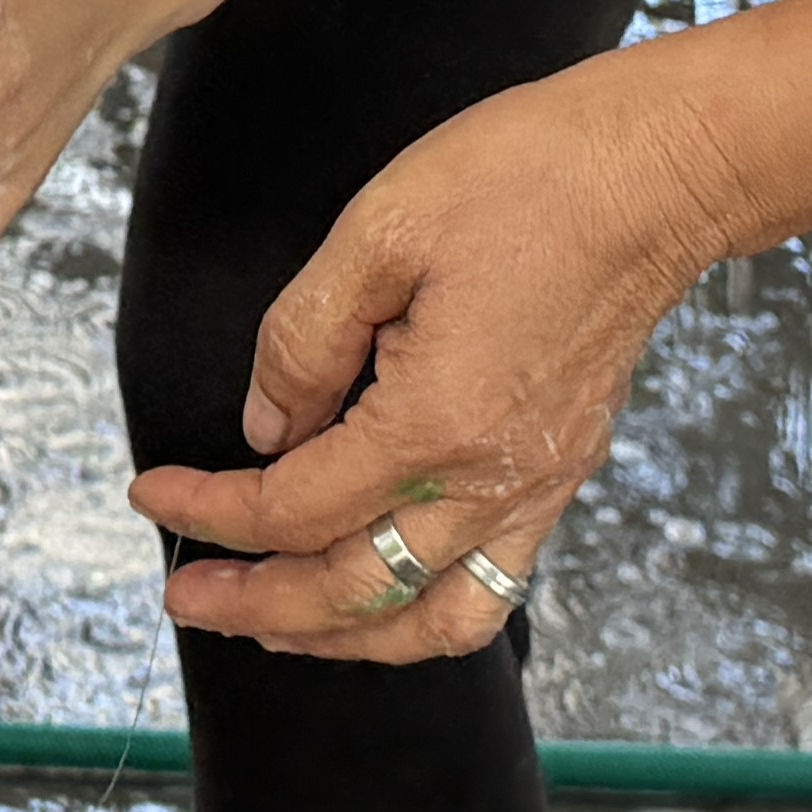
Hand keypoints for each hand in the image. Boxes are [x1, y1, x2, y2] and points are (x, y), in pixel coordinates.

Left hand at [128, 74, 730, 665]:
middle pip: (351, 590)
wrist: (659, 172)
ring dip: (338, 639)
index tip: (152, 497)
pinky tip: (379, 595)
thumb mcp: (381, 229)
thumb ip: (304, 339)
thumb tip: (263, 429)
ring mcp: (538, 488)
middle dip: (254, 604)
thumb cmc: (526, 178)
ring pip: (427, 620)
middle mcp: (491, 481)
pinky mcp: (564, 474)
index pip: (294, 507)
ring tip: (272, 628)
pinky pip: (491, 591)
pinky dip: (421, 616)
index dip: (210, 513)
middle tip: (183, 595)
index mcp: (435, 422)